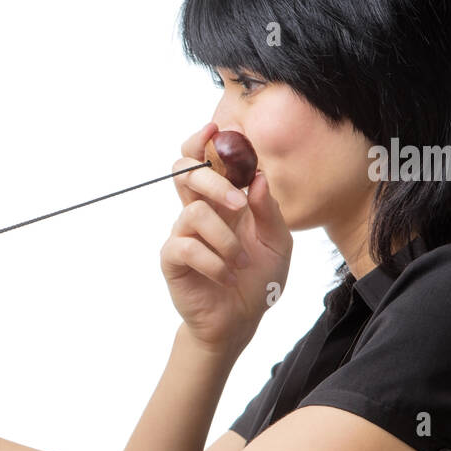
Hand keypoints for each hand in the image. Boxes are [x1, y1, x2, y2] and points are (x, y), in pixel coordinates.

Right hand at [160, 121, 291, 352]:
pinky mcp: (172, 259)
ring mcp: (182, 235)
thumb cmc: (258, 280)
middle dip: (212, 180)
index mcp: (222, 202)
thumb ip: (268, 210)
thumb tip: (257, 177)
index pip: (203, 161)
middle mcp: (198, 212)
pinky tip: (225, 276)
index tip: (214, 128)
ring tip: (239, 262)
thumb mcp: (277, 243)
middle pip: (184, 173)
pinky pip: (186, 246)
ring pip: (193, 213)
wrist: (240, 321)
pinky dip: (213, 261)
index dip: (202, 141)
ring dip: (224, 238)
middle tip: (238, 204)